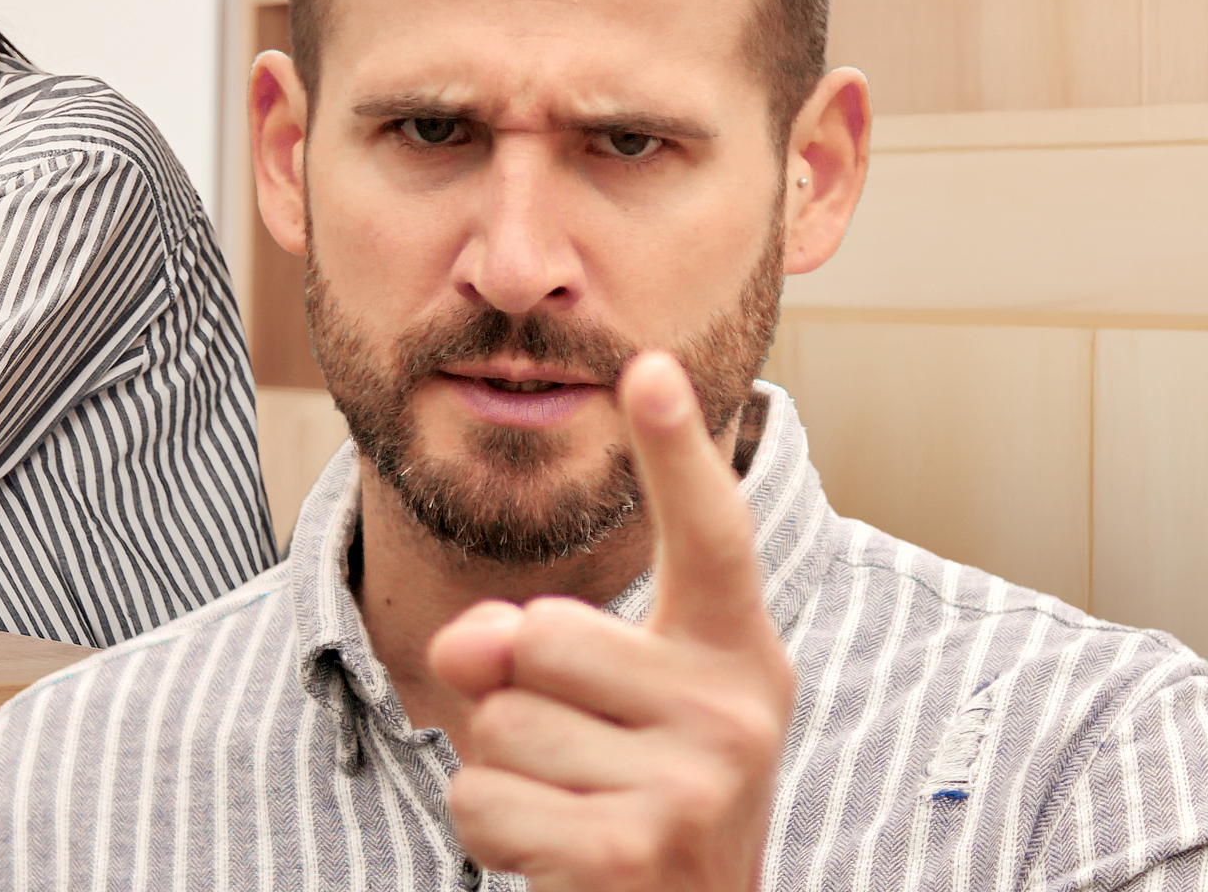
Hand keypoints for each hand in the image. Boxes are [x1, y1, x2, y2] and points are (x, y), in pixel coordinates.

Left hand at [428, 351, 794, 891]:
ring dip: (501, 771)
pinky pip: (484, 800)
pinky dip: (490, 832)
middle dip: (517, 695)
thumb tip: (470, 644)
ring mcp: (698, 783)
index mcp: (737, 651)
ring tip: (573, 807)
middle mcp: (737, 708)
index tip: (653, 364)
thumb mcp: (587, 705)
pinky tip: (557, 856)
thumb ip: (527, 643)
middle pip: (542, 634)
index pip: (711, 535)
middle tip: (578, 756)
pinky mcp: (639, 849)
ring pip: (502, 720)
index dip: (678, 450)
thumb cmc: (629, 799)